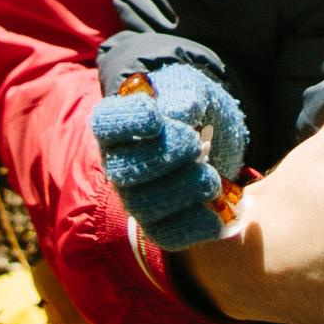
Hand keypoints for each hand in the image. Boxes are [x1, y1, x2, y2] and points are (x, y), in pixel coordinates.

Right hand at [90, 65, 248, 250]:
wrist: (213, 134)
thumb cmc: (193, 106)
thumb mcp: (192, 88)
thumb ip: (185, 95)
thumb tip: (180, 113)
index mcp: (119, 122)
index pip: (105, 123)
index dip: (126, 123)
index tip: (154, 117)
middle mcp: (118, 162)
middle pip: (123, 170)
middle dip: (163, 157)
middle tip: (196, 144)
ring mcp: (135, 196)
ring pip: (144, 206)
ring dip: (183, 191)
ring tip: (211, 178)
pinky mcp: (157, 223)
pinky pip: (165, 234)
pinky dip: (193, 228)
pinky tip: (217, 218)